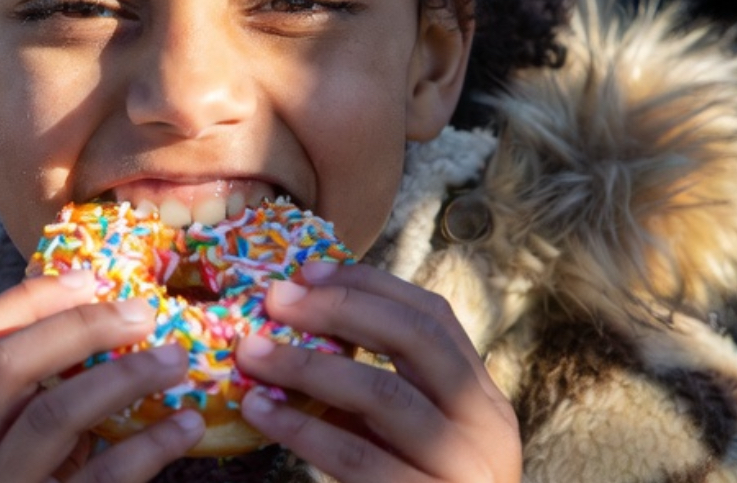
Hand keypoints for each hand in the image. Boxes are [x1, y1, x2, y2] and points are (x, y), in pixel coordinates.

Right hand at [0, 270, 205, 482]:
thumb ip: (21, 403)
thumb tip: (97, 315)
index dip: (27, 298)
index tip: (90, 275)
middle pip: (5, 366)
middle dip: (79, 326)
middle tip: (144, 311)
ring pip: (51, 415)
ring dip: (122, 376)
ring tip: (177, 359)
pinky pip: (100, 480)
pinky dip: (149, 446)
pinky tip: (186, 425)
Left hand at [235, 261, 520, 482]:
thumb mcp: (413, 434)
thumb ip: (377, 385)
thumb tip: (300, 318)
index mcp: (482, 397)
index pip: (433, 315)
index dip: (369, 284)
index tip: (306, 272)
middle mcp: (484, 426)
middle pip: (414, 339)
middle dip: (339, 308)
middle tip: (275, 300)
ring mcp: (461, 469)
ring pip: (382, 394)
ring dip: (307, 365)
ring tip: (251, 353)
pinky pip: (357, 456)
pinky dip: (302, 428)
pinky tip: (261, 413)